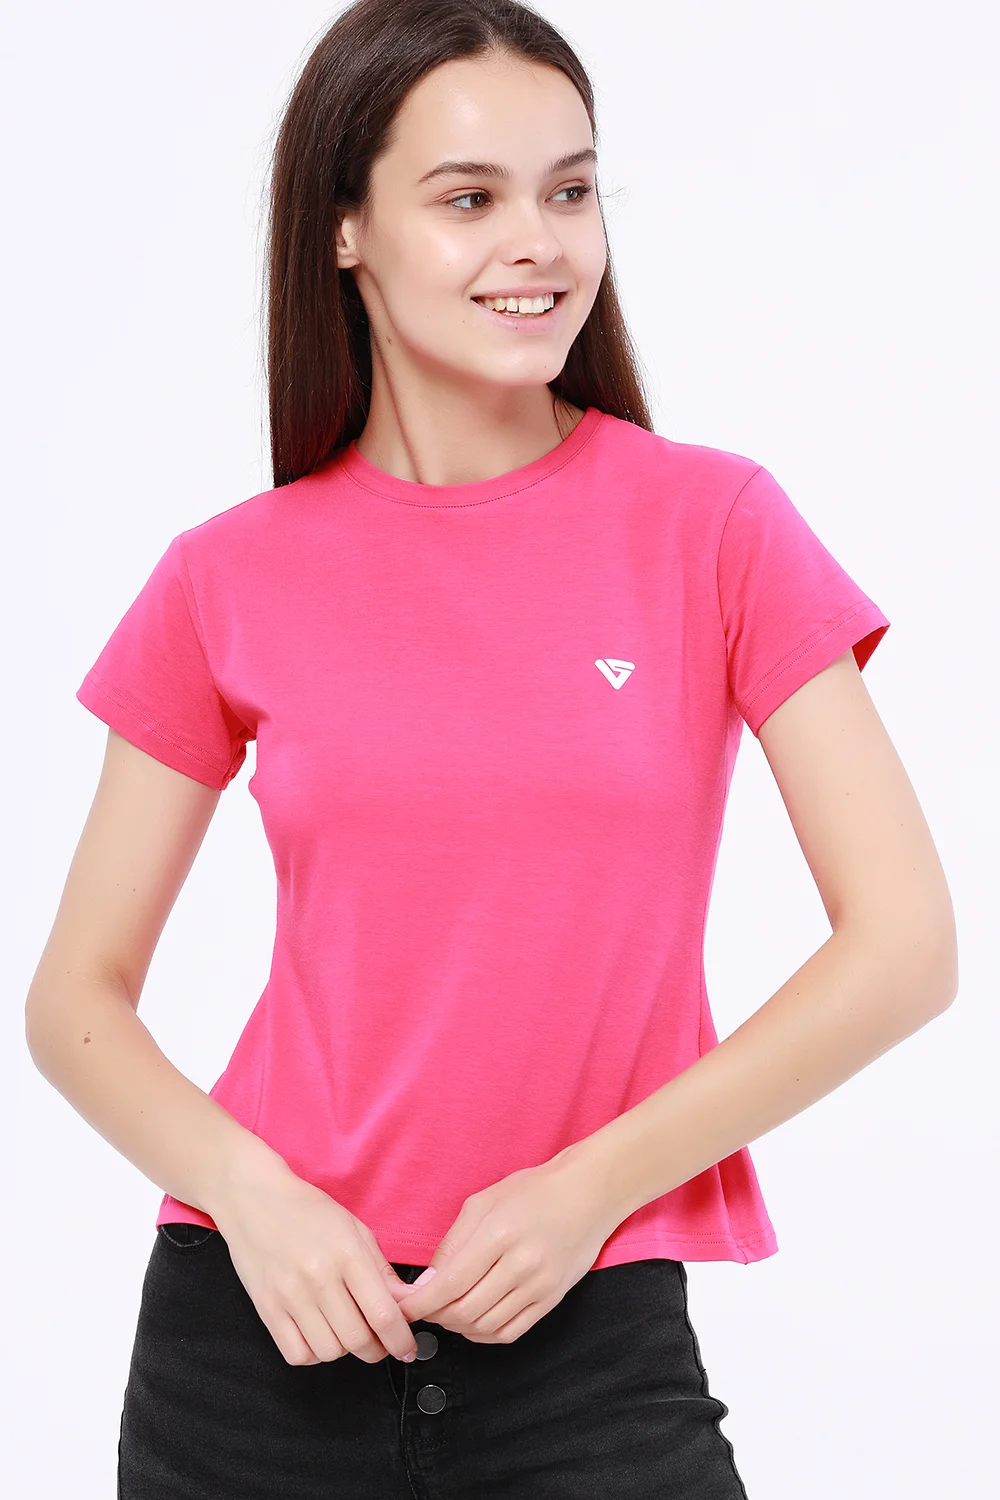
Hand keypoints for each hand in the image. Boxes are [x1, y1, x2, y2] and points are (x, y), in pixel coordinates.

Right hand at [208, 1154, 418, 1366]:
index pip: (382, 1313)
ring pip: (329, 1351)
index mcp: (347, 1254)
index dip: (400, 1340)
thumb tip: (406, 1302)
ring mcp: (290, 1295)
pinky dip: (313, 1354)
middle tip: (378, 1343)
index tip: (406, 1348)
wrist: (254, 1200)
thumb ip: (381, 1270)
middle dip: (375, 1350)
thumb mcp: (354, 1229)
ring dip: (344, 1351)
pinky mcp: (267, 1308)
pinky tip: (317, 1336)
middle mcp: (319, 1277)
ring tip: (344, 1332)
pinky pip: (297, 1354)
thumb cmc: (307, 1211)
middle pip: (357, 1339)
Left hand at [387, 1147, 615, 1344]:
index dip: (421, 1302)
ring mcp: (540, 1286)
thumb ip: (454, 1242)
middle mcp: (522, 1264)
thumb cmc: (534, 1191)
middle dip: (436, 1316)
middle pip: (466, 1310)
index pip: (451, 1282)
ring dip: (458, 1326)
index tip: (402, 1308)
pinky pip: (510, 1332)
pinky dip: (484, 1335)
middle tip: (424, 1308)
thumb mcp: (485, 1201)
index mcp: (500, 1233)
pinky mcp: (552, 1300)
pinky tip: (473, 1322)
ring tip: (447, 1312)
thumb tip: (428, 1281)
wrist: (588, 1194)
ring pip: (486, 1326)